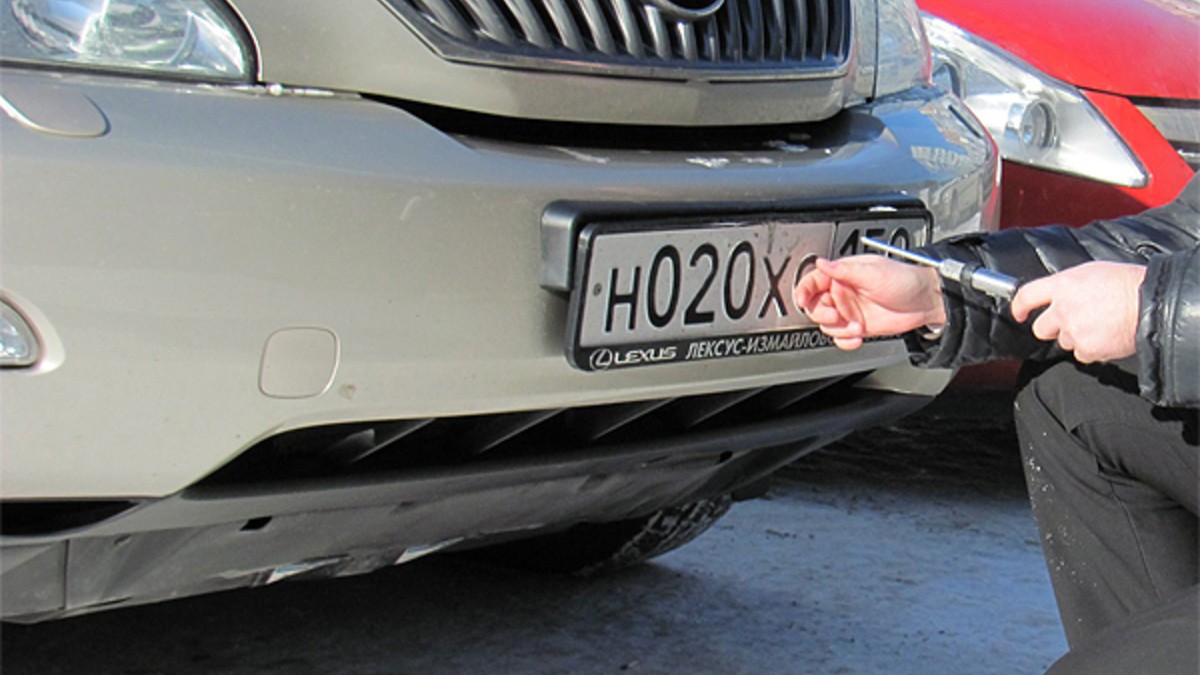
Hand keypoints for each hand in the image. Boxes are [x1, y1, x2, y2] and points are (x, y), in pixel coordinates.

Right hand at [794, 255, 944, 349]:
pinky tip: (856, 338)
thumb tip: (822, 263)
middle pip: (815, 306)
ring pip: (827, 325)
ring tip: (856, 326)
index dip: (803, 290)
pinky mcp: (858, 327)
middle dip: (822, 314)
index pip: (813, 281)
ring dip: (838, 329)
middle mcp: (843, 293)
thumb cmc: (904, 280)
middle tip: (837, 315)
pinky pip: (841, 338)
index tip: (802, 300)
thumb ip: (844, 271)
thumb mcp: (873, 272)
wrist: (925, 302)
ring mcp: (850, 311)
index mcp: (843, 275)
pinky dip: (844, 341)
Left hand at [1010, 261, 1144, 362]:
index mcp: (1063, 284)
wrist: (1153, 303)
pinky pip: (1081, 354)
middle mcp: (1063, 308)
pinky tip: (1107, 337)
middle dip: (1052, 328)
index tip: (1017, 314)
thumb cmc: (1129, 284)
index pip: (1027, 295)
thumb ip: (1070, 285)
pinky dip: (1092, 349)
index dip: (1018, 307)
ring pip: (1064, 342)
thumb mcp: (1094, 272)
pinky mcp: (1087, 348)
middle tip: (1071, 323)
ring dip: (1077, 337)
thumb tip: (1060, 295)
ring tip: (1101, 325)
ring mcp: (1074, 330)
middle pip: (1040, 328)